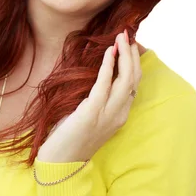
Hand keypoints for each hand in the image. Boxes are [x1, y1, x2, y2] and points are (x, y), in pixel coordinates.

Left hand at [36, 29, 142, 162]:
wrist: (61, 161)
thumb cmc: (70, 138)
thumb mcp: (89, 117)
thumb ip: (97, 100)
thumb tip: (94, 76)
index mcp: (120, 114)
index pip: (134, 83)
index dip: (134, 62)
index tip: (129, 44)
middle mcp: (119, 113)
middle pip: (134, 77)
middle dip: (132, 53)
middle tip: (127, 33)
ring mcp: (108, 113)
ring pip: (126, 78)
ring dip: (124, 54)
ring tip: (120, 36)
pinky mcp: (93, 112)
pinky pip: (105, 84)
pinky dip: (108, 65)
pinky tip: (108, 51)